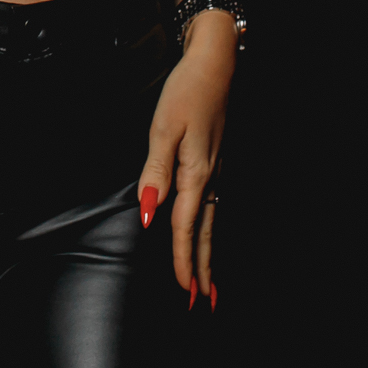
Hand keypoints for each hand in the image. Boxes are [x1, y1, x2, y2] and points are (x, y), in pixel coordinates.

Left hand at [137, 12, 236, 304]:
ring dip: (208, 254)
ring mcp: (217, 170)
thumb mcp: (163, 129)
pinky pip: (213, 206)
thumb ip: (155, 173)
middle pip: (205, 233)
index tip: (182, 289)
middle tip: (201, 303)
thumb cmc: (186, 93)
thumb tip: (150, 213)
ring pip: (212, 222)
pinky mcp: (216, 162)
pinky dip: (210, 230)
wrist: (215, 64)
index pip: (185, 226)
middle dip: (202, 269)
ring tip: (209, 284)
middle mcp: (211, 177)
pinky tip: (208, 237)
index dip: (181, 259)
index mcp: (196, 173)